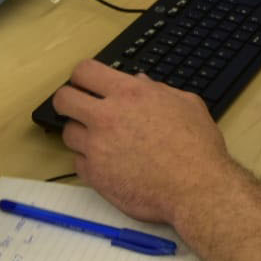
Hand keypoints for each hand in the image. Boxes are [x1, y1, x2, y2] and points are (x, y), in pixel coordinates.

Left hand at [52, 59, 227, 226]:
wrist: (196, 188)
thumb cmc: (197, 147)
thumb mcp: (187, 104)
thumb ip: (158, 89)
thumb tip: (140, 82)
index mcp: (130, 94)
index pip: (85, 72)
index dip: (82, 76)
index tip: (85, 84)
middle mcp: (108, 117)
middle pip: (63, 99)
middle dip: (68, 101)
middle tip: (79, 109)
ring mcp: (97, 147)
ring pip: (68, 133)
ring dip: (81, 134)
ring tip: (101, 141)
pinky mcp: (95, 175)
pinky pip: (78, 163)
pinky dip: (90, 162)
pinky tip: (108, 163)